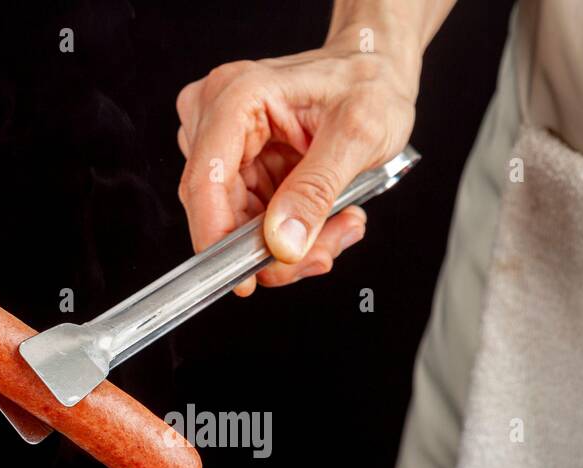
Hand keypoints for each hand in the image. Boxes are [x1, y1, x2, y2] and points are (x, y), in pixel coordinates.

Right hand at [175, 6, 441, 294]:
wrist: (376, 70)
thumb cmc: (369, 84)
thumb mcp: (358, 135)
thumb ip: (317, 190)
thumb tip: (282, 243)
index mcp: (237, 97)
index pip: (206, 181)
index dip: (218, 238)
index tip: (246, 281)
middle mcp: (218, 118)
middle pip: (220, 212)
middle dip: (273, 248)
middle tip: (324, 251)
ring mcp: (225, 145)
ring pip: (237, 226)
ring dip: (290, 244)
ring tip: (340, 223)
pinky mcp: (239, 167)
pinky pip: (252, 223)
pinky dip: (291, 234)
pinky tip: (328, 219)